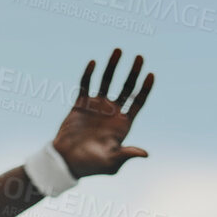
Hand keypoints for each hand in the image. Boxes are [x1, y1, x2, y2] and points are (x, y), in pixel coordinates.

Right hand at [52, 49, 153, 177]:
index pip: (138, 101)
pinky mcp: (81, 104)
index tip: (151, 74)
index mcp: (122, 124)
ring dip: (113, 66)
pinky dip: (89, 74)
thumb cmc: (91, 165)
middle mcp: (112, 112)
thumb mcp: (112, 162)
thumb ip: (127, 154)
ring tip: (119, 50)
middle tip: (140, 57)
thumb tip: (145, 154)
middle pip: (126, 87)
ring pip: (107, 81)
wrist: (65, 162)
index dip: (145, 88)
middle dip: (133, 72)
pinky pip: (86, 85)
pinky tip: (94, 62)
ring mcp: (96, 106)